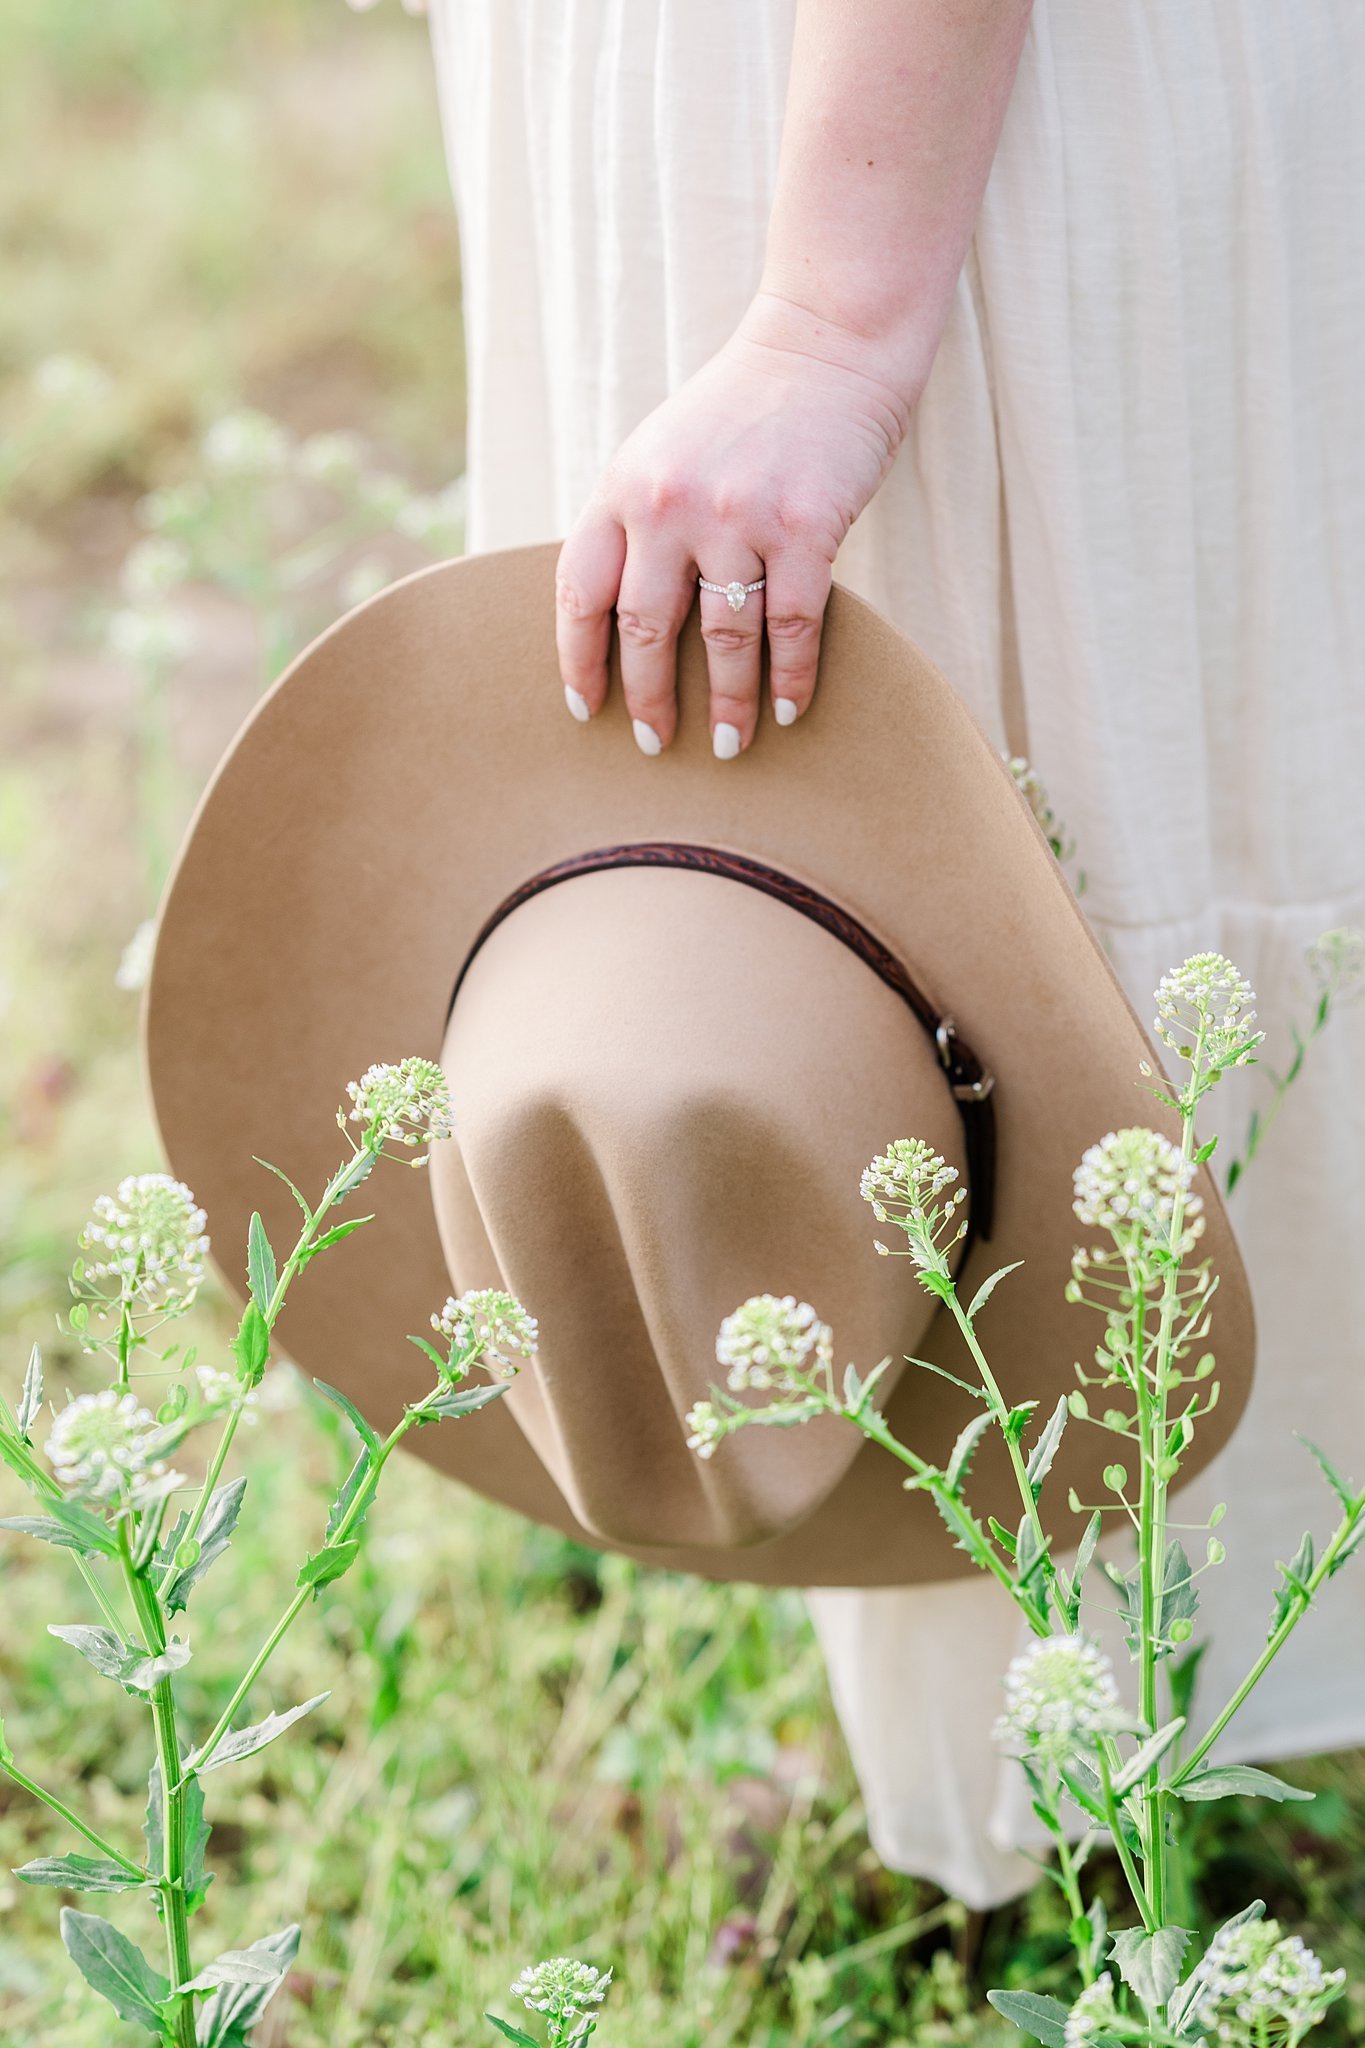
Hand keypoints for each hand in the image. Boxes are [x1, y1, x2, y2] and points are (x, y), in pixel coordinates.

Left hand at [555, 292, 917, 757]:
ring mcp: (737, 517)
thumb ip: (637, 521)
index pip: (581, 591)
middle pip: (645, 630)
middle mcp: (670, 505)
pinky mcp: (804, 529)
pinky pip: (790, 626)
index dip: (578, 659)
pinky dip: (790, 676)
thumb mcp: (664, 451)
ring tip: (726, 745)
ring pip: (721, 640)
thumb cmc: (745, 408)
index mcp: (624, 487)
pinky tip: (789, 709)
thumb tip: (620, 619)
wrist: (828, 340)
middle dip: (647, 699)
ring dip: (725, 705)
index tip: (585, 708)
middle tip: (654, 744)